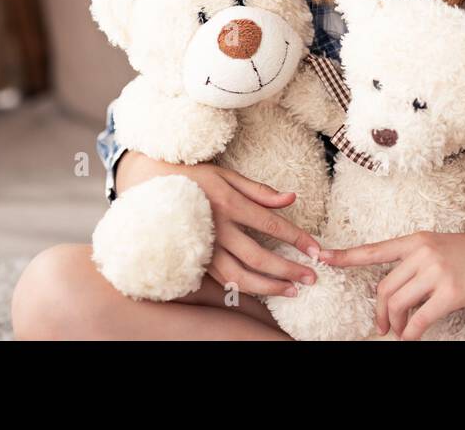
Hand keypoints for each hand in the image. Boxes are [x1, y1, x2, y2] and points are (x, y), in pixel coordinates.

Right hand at [116, 151, 321, 298]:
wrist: (148, 186)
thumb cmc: (192, 176)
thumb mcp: (226, 174)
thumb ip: (259, 190)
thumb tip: (291, 198)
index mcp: (228, 203)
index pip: (271, 225)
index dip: (296, 238)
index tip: (316, 249)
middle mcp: (217, 229)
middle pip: (259, 256)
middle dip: (288, 269)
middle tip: (312, 278)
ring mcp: (204, 247)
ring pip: (240, 276)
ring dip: (269, 286)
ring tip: (292, 290)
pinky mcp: (196, 259)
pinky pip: (223, 280)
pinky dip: (245, 288)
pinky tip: (262, 290)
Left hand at [320, 230, 464, 339]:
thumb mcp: (441, 247)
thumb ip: (416, 262)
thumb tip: (392, 290)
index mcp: (416, 239)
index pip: (374, 250)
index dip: (346, 256)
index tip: (322, 256)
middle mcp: (422, 252)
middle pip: (384, 287)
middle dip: (380, 311)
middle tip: (383, 327)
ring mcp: (436, 270)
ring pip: (397, 303)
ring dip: (394, 324)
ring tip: (399, 332)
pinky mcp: (451, 291)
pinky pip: (419, 319)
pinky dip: (411, 333)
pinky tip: (412, 338)